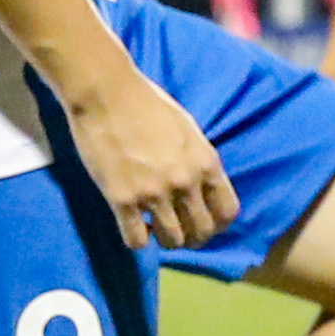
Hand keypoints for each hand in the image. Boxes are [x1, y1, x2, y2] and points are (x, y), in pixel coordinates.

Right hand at [52, 60, 235, 252]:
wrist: (107, 93)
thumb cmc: (146, 104)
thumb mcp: (188, 130)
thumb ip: (198, 162)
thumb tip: (202, 188)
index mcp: (206, 163)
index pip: (227, 212)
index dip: (217, 224)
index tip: (202, 223)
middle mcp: (186, 182)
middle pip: (202, 232)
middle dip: (192, 237)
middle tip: (177, 230)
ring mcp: (154, 193)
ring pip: (173, 242)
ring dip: (165, 240)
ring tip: (153, 228)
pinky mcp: (122, 199)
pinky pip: (136, 241)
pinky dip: (136, 240)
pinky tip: (132, 225)